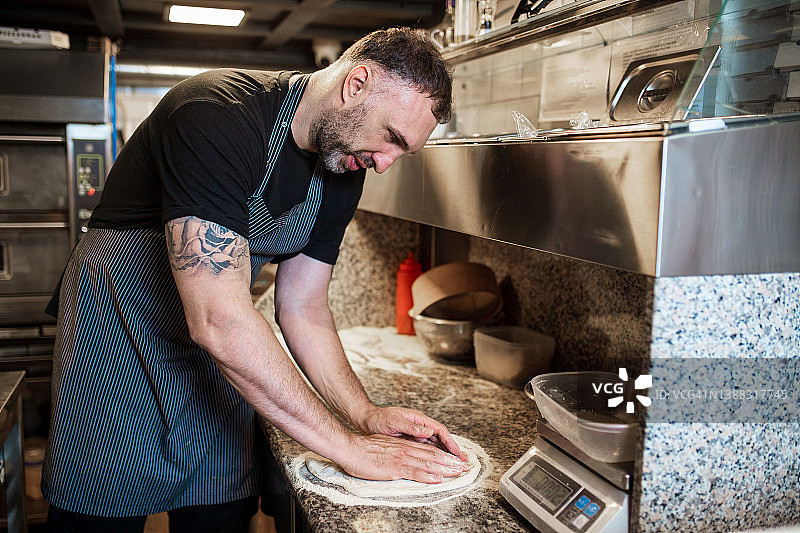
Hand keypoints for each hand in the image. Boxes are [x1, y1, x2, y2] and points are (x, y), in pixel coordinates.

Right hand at [338, 433, 468, 482]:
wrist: (351, 449)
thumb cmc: (364, 450)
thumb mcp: (386, 448)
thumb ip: (398, 453)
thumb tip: (407, 459)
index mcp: (405, 446)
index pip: (429, 450)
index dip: (445, 455)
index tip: (456, 461)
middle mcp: (406, 449)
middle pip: (433, 455)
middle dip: (450, 462)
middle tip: (464, 467)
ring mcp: (402, 458)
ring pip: (428, 463)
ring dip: (445, 468)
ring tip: (458, 472)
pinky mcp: (395, 467)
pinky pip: (414, 472)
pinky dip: (428, 476)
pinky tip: (437, 479)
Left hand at [358, 405, 467, 462]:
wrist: (368, 420)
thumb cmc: (380, 419)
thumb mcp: (395, 421)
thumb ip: (411, 427)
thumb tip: (429, 431)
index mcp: (419, 419)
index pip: (439, 430)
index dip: (450, 441)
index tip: (457, 452)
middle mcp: (420, 426)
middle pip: (441, 438)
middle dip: (452, 450)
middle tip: (463, 461)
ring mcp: (416, 434)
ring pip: (435, 445)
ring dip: (446, 454)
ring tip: (456, 464)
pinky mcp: (411, 441)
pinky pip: (426, 449)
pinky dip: (435, 456)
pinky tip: (440, 464)